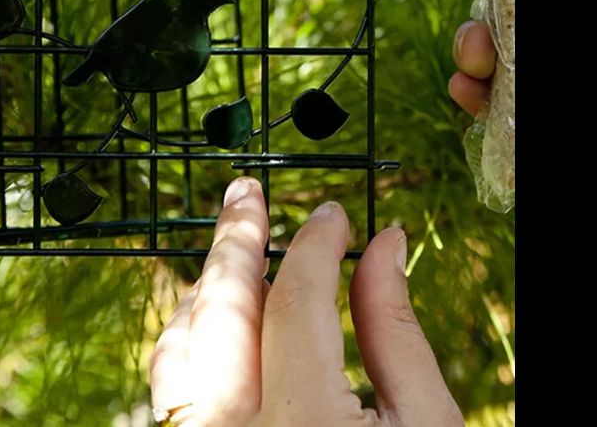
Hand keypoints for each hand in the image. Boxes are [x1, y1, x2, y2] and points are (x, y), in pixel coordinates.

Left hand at [149, 177, 462, 425]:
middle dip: (234, 239)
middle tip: (246, 193)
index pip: (296, 301)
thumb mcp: (425, 426)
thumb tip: (381, 243)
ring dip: (206, 288)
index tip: (333, 216)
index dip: (314, 245)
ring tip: (232, 246)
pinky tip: (218, 318)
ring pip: (179, 348)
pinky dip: (193, 340)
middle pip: (220, 309)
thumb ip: (394, 331)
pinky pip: (171, 389)